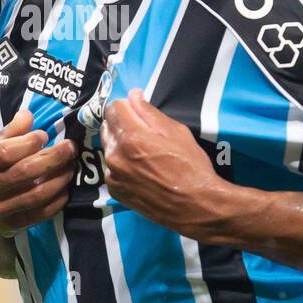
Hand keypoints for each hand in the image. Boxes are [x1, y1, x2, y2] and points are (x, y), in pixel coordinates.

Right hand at [0, 108, 76, 234]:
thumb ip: (9, 132)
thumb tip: (28, 115)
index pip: (4, 152)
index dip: (28, 143)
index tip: (44, 135)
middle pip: (24, 172)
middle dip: (53, 158)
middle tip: (70, 148)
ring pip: (36, 194)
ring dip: (59, 178)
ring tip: (71, 167)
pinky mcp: (10, 226)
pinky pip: (40, 213)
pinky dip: (57, 200)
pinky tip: (65, 189)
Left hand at [100, 89, 226, 238]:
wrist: (195, 206)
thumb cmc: (191, 166)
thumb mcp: (177, 132)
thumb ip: (149, 112)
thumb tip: (133, 96)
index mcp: (131, 137)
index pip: (113, 108)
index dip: (126, 106)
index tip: (136, 110)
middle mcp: (115, 156)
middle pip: (107, 127)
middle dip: (121, 123)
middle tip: (141, 131)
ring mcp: (113, 175)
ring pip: (107, 148)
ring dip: (119, 145)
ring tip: (142, 153)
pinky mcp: (115, 191)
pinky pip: (111, 169)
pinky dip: (120, 165)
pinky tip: (139, 170)